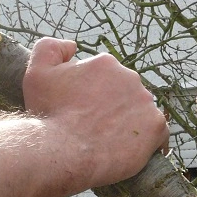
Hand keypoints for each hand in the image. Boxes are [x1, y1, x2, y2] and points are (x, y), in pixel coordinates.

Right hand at [23, 39, 169, 189]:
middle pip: (125, 93)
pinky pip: (159, 134)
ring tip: (110, 141)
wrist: (62, 151)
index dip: (93, 95)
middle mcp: (131, 77)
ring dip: (130, 123)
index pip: (106, 77)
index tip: (83, 110)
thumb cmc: (49, 114)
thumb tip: (72, 46)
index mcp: (107, 63)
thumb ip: (51, 48)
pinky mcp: (156, 128)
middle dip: (113, 107)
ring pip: (141, 112)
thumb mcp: (37, 72)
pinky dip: (149, 141)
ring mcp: (146, 103)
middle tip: (95, 127)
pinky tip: (133, 150)